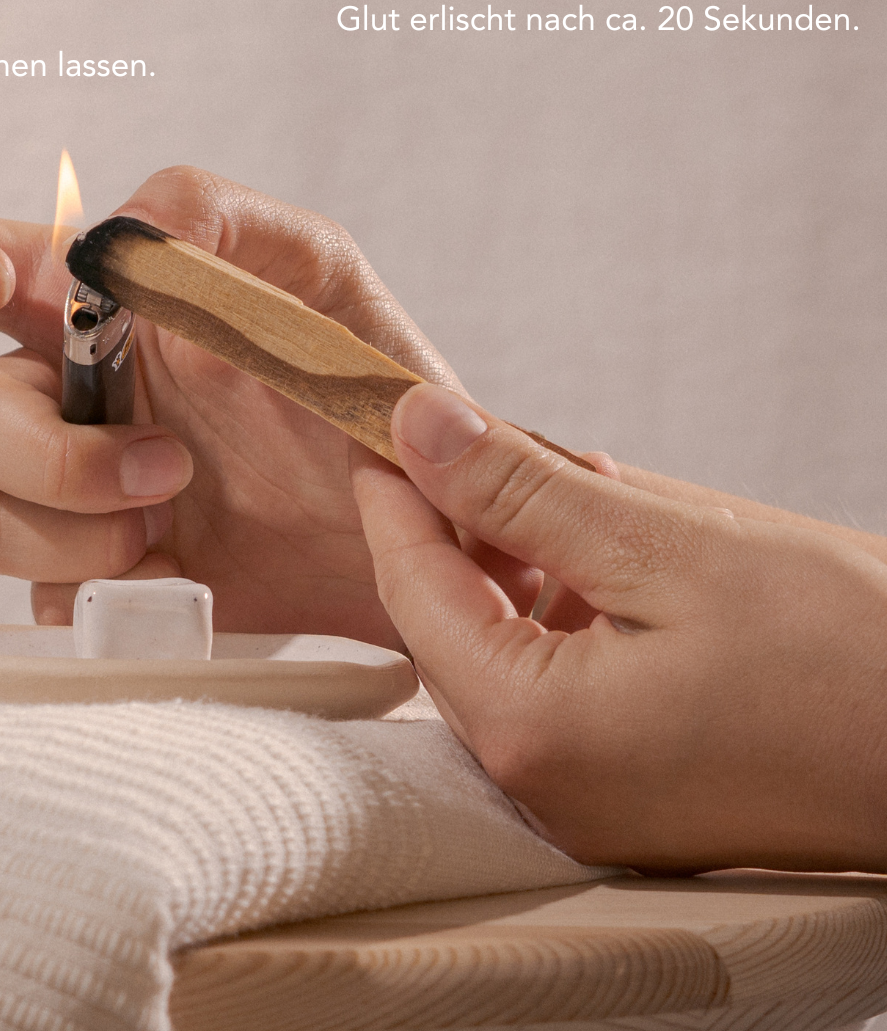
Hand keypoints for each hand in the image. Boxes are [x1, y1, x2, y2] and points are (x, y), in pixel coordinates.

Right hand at [0, 166, 460, 645]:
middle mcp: (67, 400)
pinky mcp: (97, 582)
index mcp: (95, 310)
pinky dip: (109, 593)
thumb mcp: (316, 273)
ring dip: (73, 527)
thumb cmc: (357, 383)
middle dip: (46, 452)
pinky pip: (41, 599)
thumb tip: (128, 229)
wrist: (410, 526)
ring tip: (174, 522)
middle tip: (166, 464)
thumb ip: (219, 218)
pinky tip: (183, 575)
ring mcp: (73, 498)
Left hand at [352, 382, 886, 871]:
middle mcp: (541, 786)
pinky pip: (554, 684)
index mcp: (532, 731)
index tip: (384, 423)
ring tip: (573, 491)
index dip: (394, 495)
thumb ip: (523, 488)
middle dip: (462, 525)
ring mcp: (585, 801)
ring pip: (500, 648)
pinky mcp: (628, 792)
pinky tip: (609, 558)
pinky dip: (562, 611)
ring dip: (518, 562)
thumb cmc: (853, 657)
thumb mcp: (669, 544)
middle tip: (491, 443)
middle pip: (447, 623)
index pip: (410, 590)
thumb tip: (418, 427)